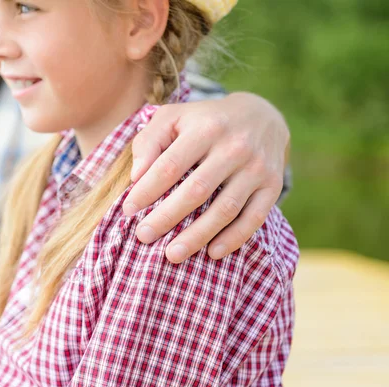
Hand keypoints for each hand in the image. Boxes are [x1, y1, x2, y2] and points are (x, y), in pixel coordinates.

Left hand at [124, 92, 288, 262]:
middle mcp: (235, 147)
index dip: (147, 190)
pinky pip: (253, 218)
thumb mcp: (173, 117)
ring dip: (197, 236)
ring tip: (172, 255)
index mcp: (206, 128)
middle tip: (144, 236)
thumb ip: (149, 141)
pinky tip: (211, 253)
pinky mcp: (272, 186)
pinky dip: (233, 239)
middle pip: (197, 190)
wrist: (261, 116)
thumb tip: (136, 176)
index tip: (128, 210)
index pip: (171, 165)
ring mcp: (257, 168)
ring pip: (225, 209)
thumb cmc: (203, 121)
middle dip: (167, 217)